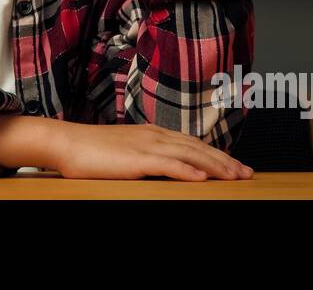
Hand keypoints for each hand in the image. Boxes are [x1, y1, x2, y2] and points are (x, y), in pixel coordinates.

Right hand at [51, 121, 253, 180]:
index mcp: (152, 134)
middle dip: (225, 160)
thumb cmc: (90, 150)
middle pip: (198, 147)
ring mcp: (145, 146)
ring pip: (190, 154)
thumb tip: (161, 166)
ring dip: (216, 166)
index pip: (193, 143)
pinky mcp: (135, 159)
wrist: (65, 142)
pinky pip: (167, 164)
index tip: (236, 165)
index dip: (217, 154)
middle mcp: (154, 136)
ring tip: (235, 176)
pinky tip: (202, 178)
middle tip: (247, 173)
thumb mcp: (124, 150)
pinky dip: (187, 170)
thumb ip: (145, 155)